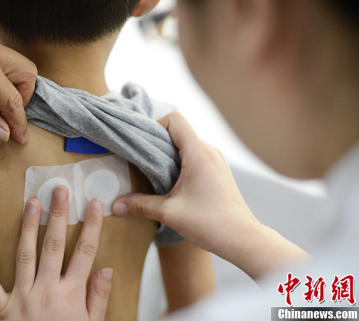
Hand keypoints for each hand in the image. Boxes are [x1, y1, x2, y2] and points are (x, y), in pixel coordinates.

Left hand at [0, 186, 111, 319]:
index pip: (84, 253)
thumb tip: (106, 270)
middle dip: (58, 216)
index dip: (92, 226)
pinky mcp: (1, 310)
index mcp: (70, 296)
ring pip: (25, 255)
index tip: (95, 204)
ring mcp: (21, 299)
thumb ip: (97, 298)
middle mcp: (46, 292)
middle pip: (54, 246)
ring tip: (31, 202)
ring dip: (28, 227)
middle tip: (60, 190)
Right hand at [112, 112, 306, 278]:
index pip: (175, 119)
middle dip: (158, 142)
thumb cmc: (211, 224)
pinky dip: (180, 163)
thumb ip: (140, 205)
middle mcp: (210, 151)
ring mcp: (216, 161)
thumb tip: (115, 206)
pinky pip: (195, 156)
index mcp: (198, 153)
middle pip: (179, 131)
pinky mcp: (218, 172)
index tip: (142, 144)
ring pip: (187, 145)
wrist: (243, 239)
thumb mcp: (169, 214)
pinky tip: (171, 184)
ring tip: (154, 174)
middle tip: (141, 160)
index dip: (155, 126)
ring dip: (169, 154)